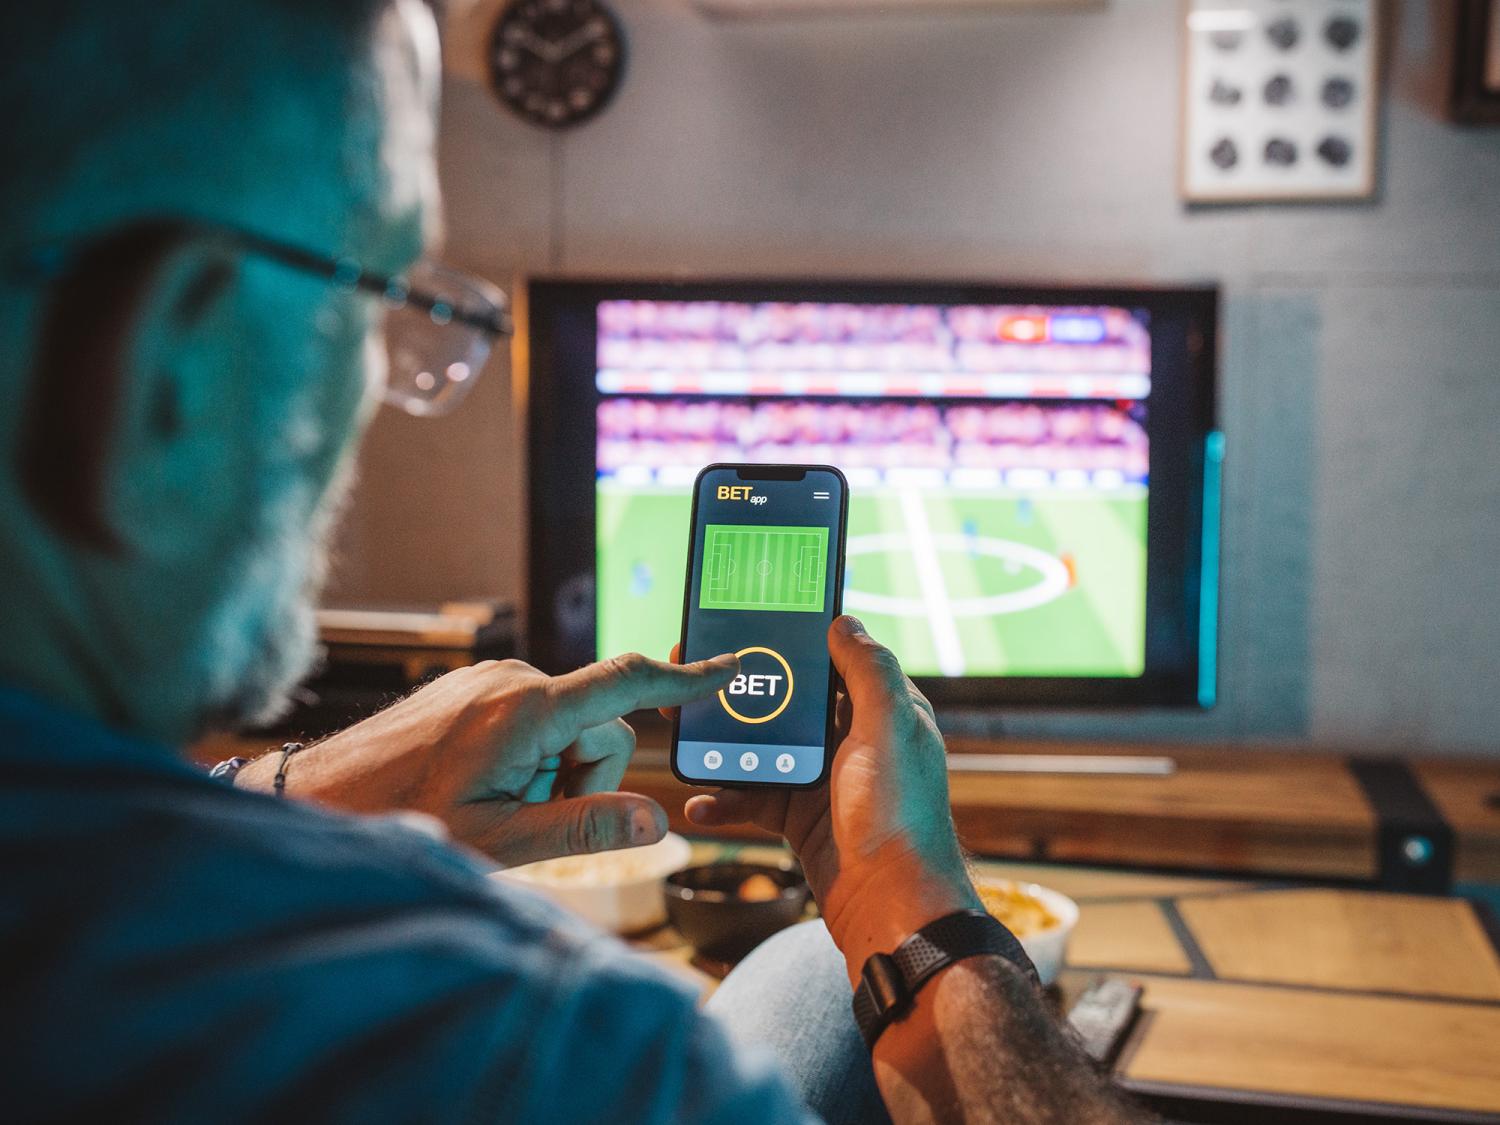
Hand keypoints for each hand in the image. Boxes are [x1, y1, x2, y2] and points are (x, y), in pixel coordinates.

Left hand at [236, 652, 737, 865]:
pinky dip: (531, 756)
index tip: (730, 668)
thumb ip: (584, 828)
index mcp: (528, 710)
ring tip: (497, 803)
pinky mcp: (478, 685)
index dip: (685, 681)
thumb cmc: (404, 820)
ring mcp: (493, 677)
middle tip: (527, 816)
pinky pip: (537, 717)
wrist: (322, 794)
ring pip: (571, 726)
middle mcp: (515, 679)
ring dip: (554, 771)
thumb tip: (656, 820)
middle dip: (586, 777)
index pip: (627, 684)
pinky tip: (485, 785)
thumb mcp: (500, 842)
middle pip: (603, 726)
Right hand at [667, 618, 978, 978]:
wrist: (891, 909)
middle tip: (694, 677)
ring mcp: (827, 781)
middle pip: (791, 703)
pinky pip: (756, 798)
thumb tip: (844, 621)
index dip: (795, 642)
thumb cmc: (897, 816)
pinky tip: (701, 804)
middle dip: (745, 692)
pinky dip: (727, 800)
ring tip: (684, 734)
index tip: (749, 625)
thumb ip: (868, 671)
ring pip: (765, 749)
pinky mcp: (804, 819)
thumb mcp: (888, 728)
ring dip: (725, 745)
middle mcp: (857, 741)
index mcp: (883, 712)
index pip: (836, 661)